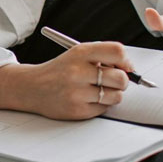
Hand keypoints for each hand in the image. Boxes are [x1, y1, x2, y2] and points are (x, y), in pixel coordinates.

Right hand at [15, 42, 135, 120]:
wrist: (32, 87)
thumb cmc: (60, 71)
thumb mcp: (77, 55)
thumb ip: (102, 57)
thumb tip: (130, 70)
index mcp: (80, 53)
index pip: (117, 51)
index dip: (126, 61)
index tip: (125, 66)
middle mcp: (78, 71)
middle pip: (121, 78)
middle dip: (122, 81)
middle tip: (114, 81)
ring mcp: (77, 92)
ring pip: (116, 96)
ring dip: (113, 95)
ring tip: (99, 91)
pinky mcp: (77, 110)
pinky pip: (104, 109)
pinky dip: (101, 105)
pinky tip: (87, 99)